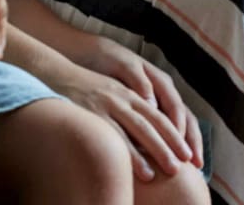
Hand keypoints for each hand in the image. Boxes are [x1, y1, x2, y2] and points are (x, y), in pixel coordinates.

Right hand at [54, 57, 201, 180]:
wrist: (52, 72)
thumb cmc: (81, 89)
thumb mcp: (109, 94)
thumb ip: (126, 109)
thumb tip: (142, 138)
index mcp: (129, 92)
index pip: (160, 112)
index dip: (178, 132)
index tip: (191, 153)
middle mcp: (123, 96)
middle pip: (156, 119)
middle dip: (174, 141)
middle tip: (189, 163)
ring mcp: (108, 102)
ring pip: (141, 127)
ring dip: (160, 149)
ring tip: (172, 170)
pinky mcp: (93, 111)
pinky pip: (118, 136)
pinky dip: (134, 154)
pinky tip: (144, 171)